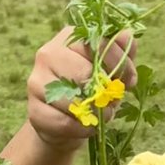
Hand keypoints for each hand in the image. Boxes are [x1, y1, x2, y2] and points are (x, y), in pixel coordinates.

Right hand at [26, 26, 137, 153]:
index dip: (118, 62)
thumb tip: (128, 36)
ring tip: (101, 115)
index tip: (130, 80)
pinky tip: (87, 126)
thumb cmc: (91, 89)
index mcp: (68, 38)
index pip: (96, 42)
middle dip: (105, 91)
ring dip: (95, 113)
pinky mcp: (34, 110)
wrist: (64, 120)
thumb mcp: (110, 69)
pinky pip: (64, 122)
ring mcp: (37, 82)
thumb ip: (120, 52)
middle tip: (112, 101)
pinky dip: (81, 128)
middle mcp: (48, 54)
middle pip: (84, 72)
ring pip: (73, 99)